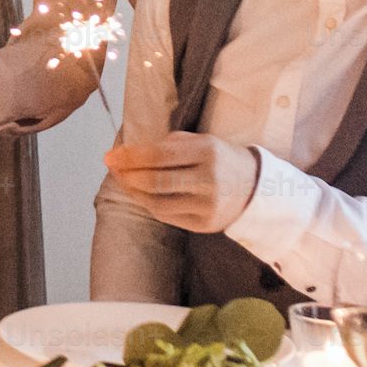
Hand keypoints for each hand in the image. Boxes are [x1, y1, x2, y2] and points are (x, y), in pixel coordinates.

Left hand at [102, 133, 261, 234]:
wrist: (256, 188)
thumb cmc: (220, 159)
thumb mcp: (202, 141)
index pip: (160, 154)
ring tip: (123, 181)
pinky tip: (141, 195)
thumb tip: (127, 154)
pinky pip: (167, 216)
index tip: (110, 155)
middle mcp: (209, 179)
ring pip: (157, 203)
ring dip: (133, 192)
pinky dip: (149, 205)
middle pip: (155, 181)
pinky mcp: (206, 225)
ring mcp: (208, 205)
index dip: (130, 156)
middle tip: (112, 168)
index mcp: (208, 151)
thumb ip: (168, 144)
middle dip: (127, 175)